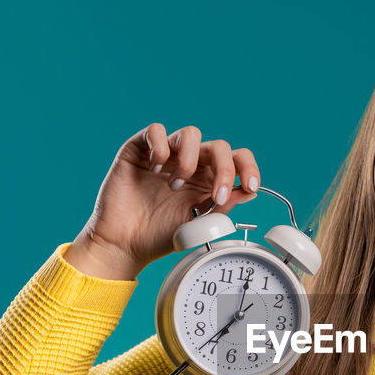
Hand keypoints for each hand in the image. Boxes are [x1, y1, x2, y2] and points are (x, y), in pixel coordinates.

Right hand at [67, 123, 261, 278]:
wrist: (124, 244)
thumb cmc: (158, 236)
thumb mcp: (199, 225)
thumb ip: (223, 206)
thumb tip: (248, 191)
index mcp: (207, 180)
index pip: (236, 159)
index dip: (247, 167)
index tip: (250, 185)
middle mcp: (190, 164)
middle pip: (219, 146)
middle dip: (224, 169)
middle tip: (215, 197)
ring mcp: (166, 155)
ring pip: (191, 133)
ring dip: (190, 161)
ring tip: (175, 186)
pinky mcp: (140, 149)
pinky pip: (156, 130)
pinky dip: (161, 146)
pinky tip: (156, 169)